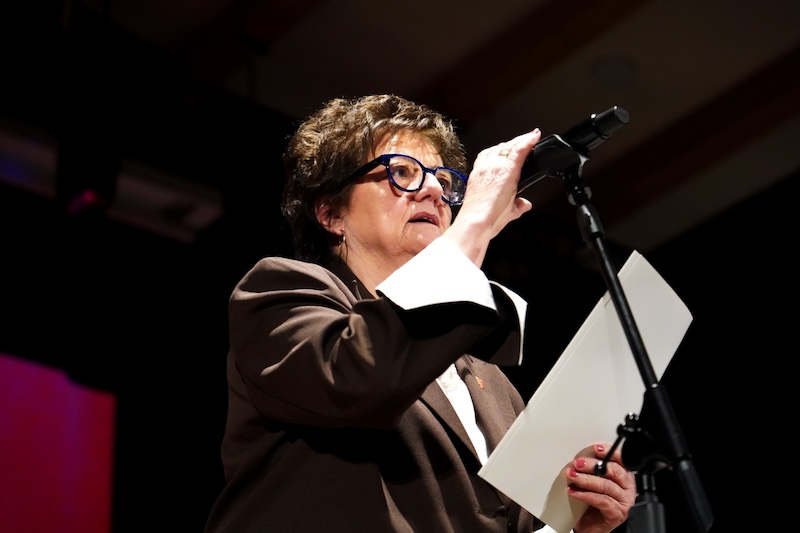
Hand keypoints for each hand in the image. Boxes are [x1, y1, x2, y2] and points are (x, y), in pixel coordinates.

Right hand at [445, 129, 538, 265]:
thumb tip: (526, 204)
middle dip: (514, 144)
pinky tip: (535, 137)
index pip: (491, 154)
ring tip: (531, 138)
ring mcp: (495, 166)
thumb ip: (515, 206)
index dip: (504, 149)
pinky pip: (519, 150)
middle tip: (527, 141)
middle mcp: (485, 167)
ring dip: (521, 142)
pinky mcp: (507, 169)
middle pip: (501, 148)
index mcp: (479, 175)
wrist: (476, 222)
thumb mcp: (499, 210)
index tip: (513, 146)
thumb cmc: (482, 220)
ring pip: (510, 146)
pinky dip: (528, 142)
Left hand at [566, 443, 636, 532]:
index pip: (621, 460)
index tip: (596, 448)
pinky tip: (574, 491)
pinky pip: (602, 501)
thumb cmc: (592, 503)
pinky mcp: (617, 514)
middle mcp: (627, 488)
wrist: (589, 526)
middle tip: (577, 463)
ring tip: (572, 476)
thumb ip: (592, 469)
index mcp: (624, 476)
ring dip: (586, 480)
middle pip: (614, 472)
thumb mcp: (592, 481)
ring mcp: (624, 502)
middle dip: (593, 465)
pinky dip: (585, 495)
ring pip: (606, 486)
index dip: (609, 452)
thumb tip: (580, 458)